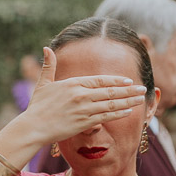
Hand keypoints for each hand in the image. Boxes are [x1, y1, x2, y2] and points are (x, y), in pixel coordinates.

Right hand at [23, 47, 148, 144]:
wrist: (33, 127)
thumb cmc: (38, 106)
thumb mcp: (43, 83)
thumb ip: (49, 66)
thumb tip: (46, 48)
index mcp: (73, 83)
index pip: (100, 80)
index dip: (116, 80)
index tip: (128, 80)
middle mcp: (81, 95)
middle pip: (110, 91)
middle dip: (128, 90)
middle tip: (142, 88)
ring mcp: (84, 109)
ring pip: (111, 104)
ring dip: (128, 101)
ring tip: (140, 99)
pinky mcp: (84, 123)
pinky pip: (106, 117)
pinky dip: (118, 113)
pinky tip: (128, 111)